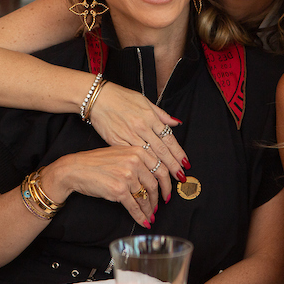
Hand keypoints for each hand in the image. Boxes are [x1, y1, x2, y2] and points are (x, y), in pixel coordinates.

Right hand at [45, 146, 165, 225]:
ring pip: (144, 197)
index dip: (166, 184)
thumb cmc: (96, 162)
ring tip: (150, 215)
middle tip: (158, 207)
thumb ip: (137, 161)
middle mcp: (135, 162)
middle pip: (154, 184)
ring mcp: (127, 176)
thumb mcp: (120, 153)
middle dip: (157, 199)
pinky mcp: (119, 190)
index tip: (167, 192)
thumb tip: (153, 176)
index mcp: (138, 151)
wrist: (76, 169)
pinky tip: (144, 221)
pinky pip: (134, 206)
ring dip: (148, 209)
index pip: (160, 169)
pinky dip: (140, 216)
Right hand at [89, 83, 186, 200]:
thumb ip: (161, 114)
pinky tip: (145, 181)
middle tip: (180, 178)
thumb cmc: (120, 98)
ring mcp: (128, 136)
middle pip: (161, 151)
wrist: (98, 98)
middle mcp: (141, 128)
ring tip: (165, 185)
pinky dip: (139, 173)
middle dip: (172, 167)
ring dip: (157, 174)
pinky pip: (130, 160)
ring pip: (147, 158)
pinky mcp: (116, 143)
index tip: (185, 164)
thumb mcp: (144, 101)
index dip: (178, 153)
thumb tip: (175, 123)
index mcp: (150, 117)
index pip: (169, 139)